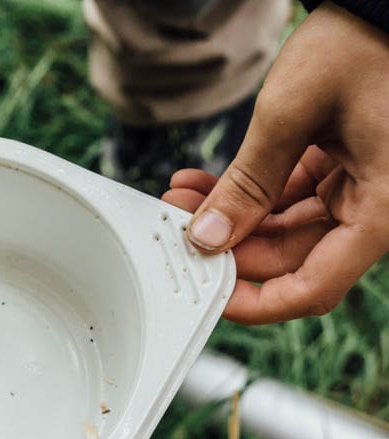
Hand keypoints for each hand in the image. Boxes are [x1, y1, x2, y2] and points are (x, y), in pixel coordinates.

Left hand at [162, 1, 388, 324]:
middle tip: (178, 228)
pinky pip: (287, 197)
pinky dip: (247, 191)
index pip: (314, 286)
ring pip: (281, 227)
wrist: (380, 4)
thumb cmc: (360, 44)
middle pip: (289, 255)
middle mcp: (375, 207)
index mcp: (383, 208)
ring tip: (181, 196)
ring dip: (229, 215)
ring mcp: (358, 189)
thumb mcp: (290, 116)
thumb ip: (246, 183)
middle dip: (226, 243)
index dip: (257, 301)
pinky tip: (205, 184)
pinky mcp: (342, 170)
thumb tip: (208, 236)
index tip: (210, 298)